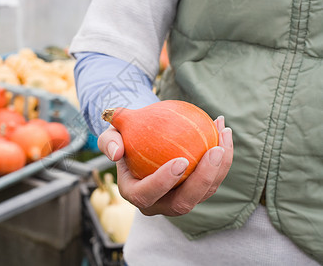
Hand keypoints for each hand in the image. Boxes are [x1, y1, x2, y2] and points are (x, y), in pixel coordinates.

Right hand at [97, 116, 232, 215]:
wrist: (142, 138)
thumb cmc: (125, 136)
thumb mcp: (111, 134)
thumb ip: (108, 141)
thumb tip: (116, 153)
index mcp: (134, 193)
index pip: (147, 195)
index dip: (163, 183)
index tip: (181, 161)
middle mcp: (158, 203)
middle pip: (182, 203)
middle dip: (203, 180)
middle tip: (215, 150)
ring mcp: (179, 199)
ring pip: (204, 192)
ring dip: (220, 166)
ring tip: (223, 134)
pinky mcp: (196, 190)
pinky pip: (213, 178)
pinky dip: (223, 156)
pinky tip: (222, 129)